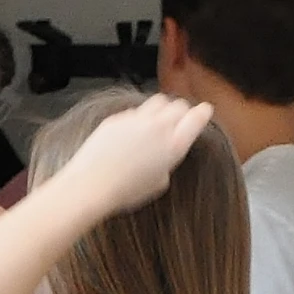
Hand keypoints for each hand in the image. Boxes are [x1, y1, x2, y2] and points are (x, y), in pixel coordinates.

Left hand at [52, 94, 216, 215]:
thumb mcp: (159, 182)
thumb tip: (164, 155)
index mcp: (175, 144)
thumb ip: (167, 161)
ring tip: (156, 121)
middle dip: (181, 110)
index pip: (198, 116)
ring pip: (158, 101)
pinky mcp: (116, 118)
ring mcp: (136, 119)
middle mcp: (158, 126)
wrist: (90, 185)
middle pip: (179, 105)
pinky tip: (131, 131)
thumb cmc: (125, 191)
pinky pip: (134, 111)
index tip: (202, 112)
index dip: (202, 113)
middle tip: (178, 120)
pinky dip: (139, 117)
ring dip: (161, 109)